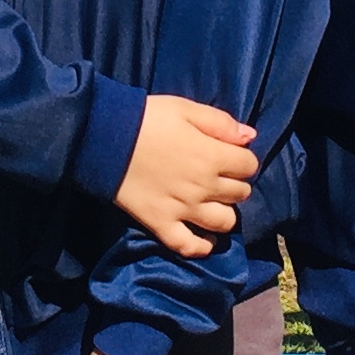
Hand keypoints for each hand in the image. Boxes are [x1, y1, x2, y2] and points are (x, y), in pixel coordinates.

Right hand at [115, 95, 257, 256]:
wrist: (105, 138)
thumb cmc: (147, 118)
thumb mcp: (186, 108)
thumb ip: (220, 123)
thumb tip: (250, 137)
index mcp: (212, 156)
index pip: (249, 165)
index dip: (243, 159)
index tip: (230, 155)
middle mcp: (204, 187)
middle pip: (240, 194)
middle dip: (235, 183)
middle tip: (219, 176)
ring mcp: (183, 210)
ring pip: (224, 223)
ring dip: (224, 213)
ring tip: (212, 203)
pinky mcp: (162, 224)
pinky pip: (189, 246)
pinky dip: (201, 246)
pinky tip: (204, 238)